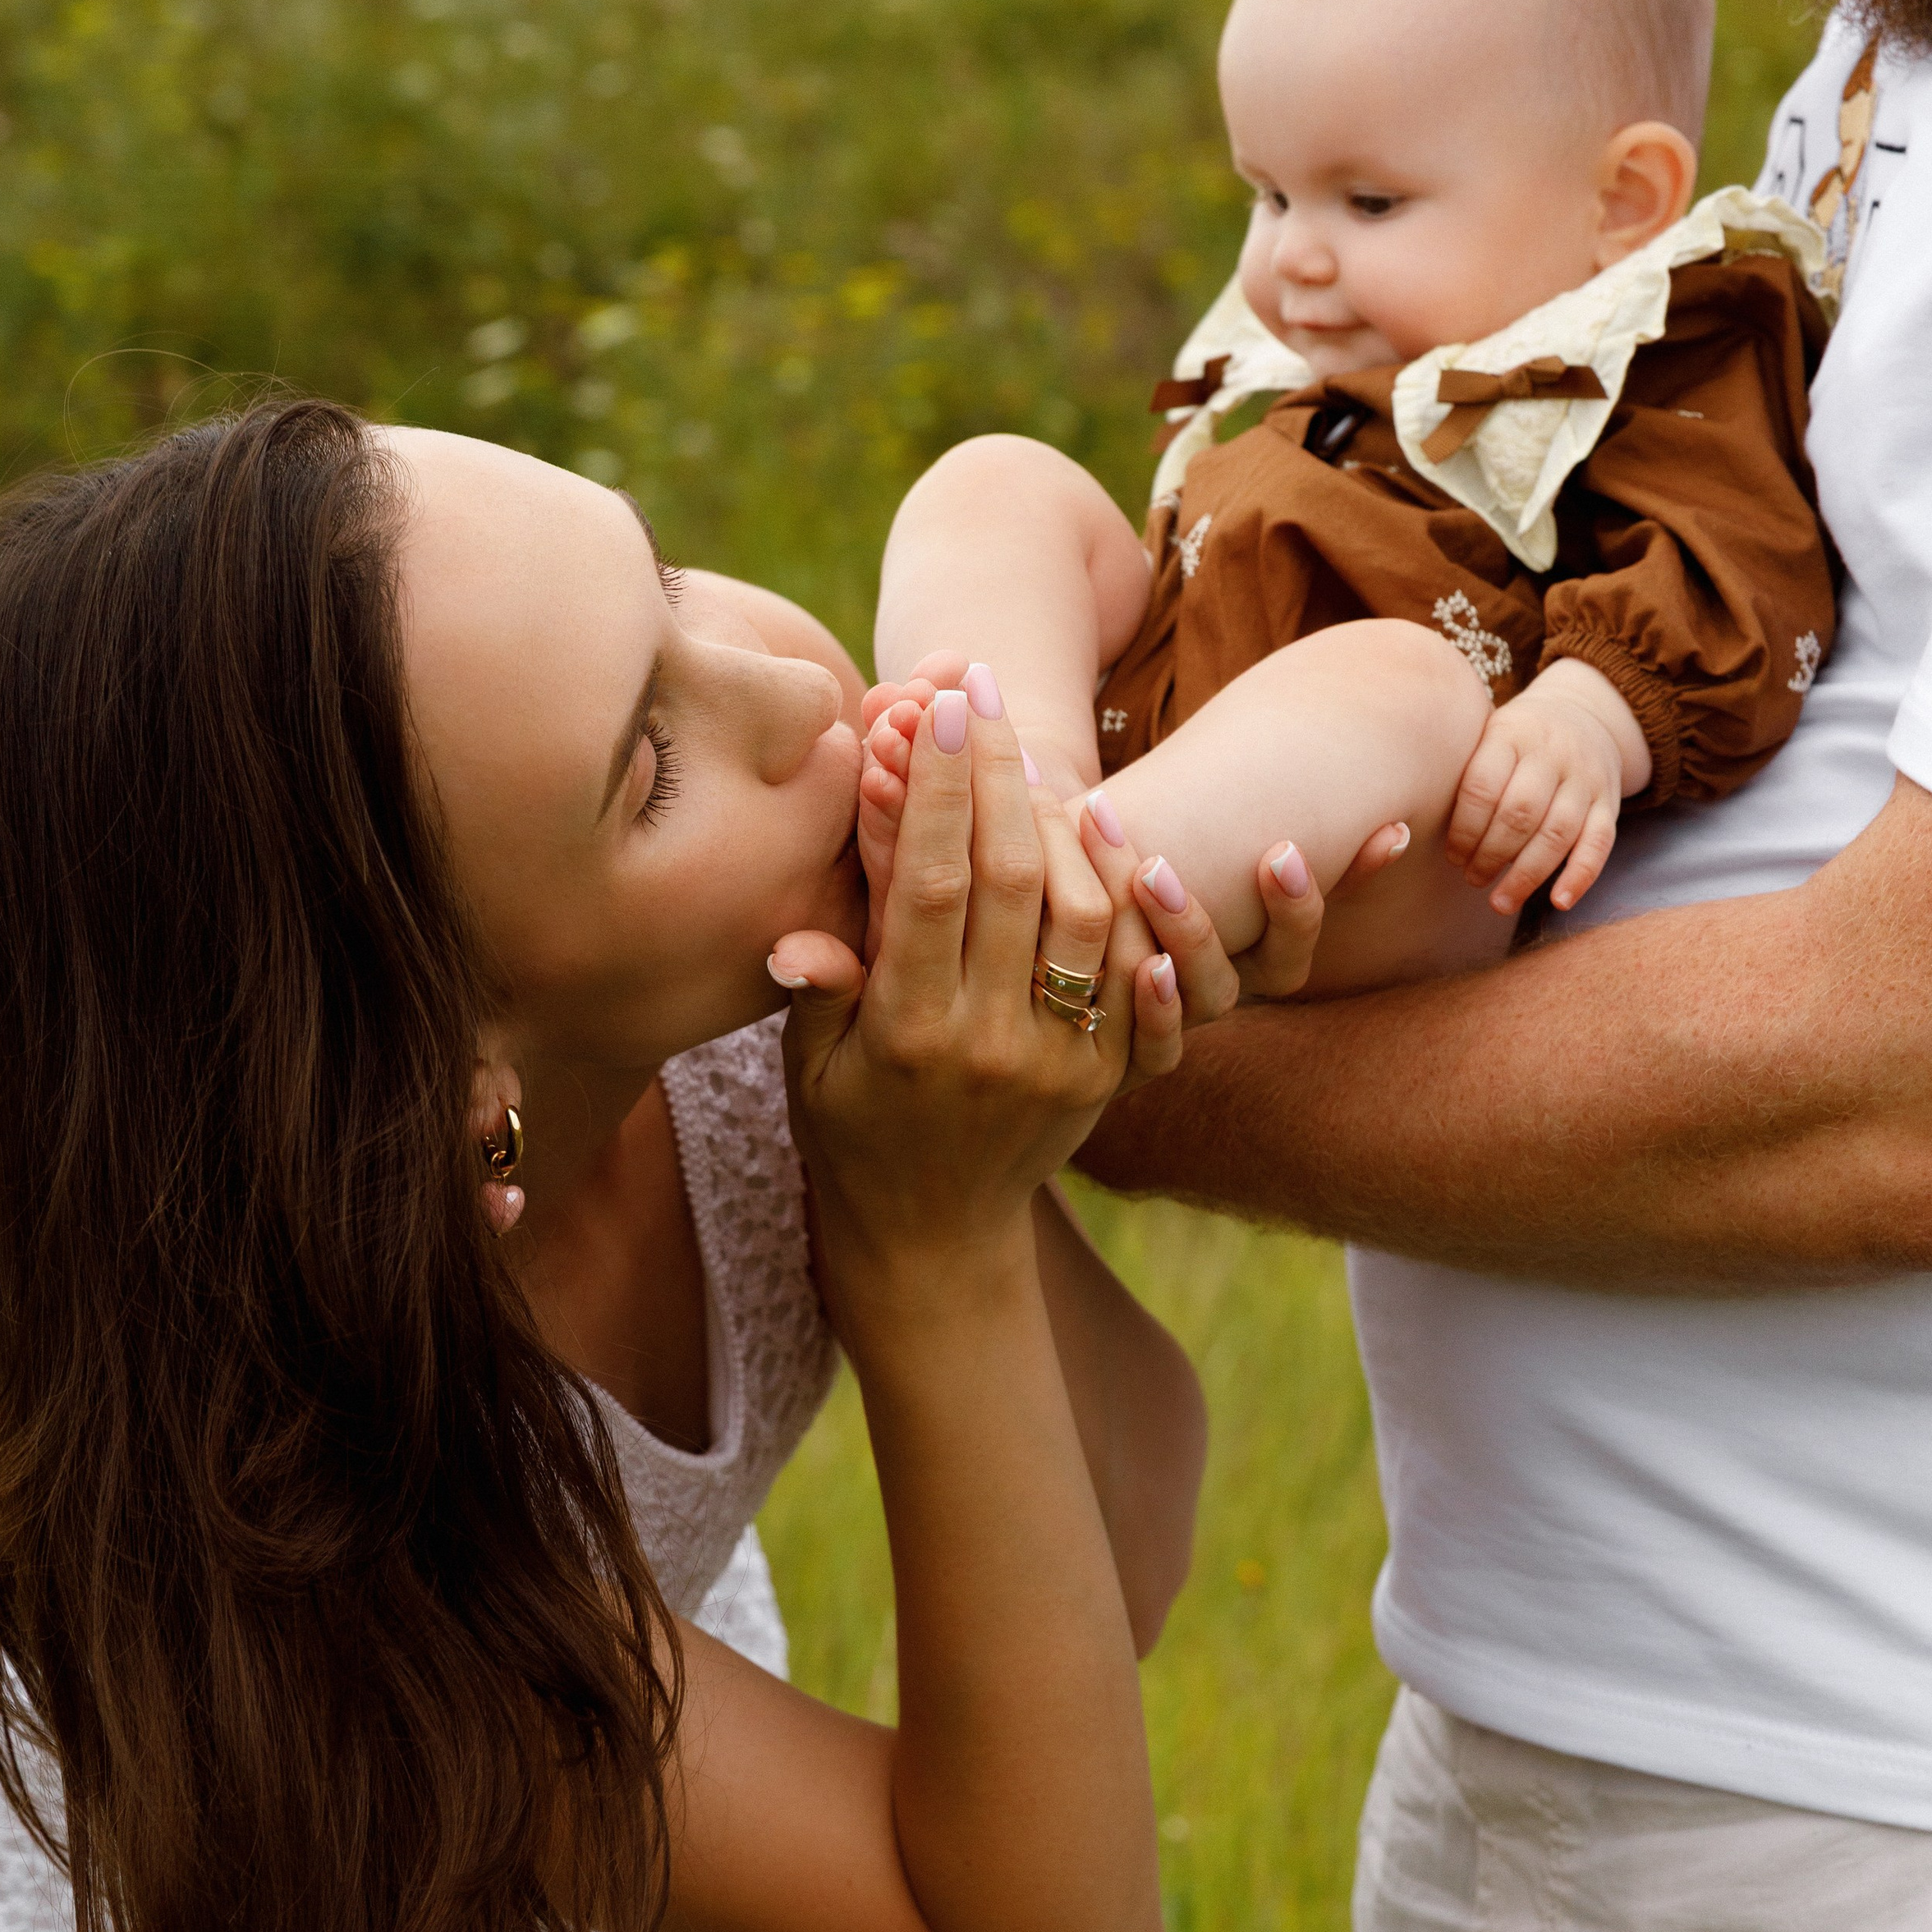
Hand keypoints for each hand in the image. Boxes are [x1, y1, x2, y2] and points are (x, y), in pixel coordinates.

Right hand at [771, 663, 1152, 1306]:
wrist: (931, 1239)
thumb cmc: (850, 1133)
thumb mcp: (808, 1069)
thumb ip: (819, 988)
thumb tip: (793, 932)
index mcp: (906, 1032)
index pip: (929, 884)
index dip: (936, 787)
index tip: (935, 705)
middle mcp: (989, 1043)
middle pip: (1011, 879)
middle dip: (998, 771)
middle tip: (985, 691)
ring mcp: (1058, 1063)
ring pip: (1088, 917)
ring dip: (1071, 827)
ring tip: (1044, 763)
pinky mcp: (1106, 1077)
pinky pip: (1138, 977)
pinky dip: (1134, 902)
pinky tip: (1110, 837)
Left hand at [1446, 658, 1650, 915]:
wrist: (1586, 715)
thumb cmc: (1517, 741)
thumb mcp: (1488, 734)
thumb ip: (1465, 771)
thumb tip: (1411, 828)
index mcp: (1512, 734)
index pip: (1483, 788)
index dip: (1464, 830)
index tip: (1452, 857)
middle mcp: (1552, 753)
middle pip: (1520, 813)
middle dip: (1492, 855)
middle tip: (1472, 878)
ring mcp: (1586, 778)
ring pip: (1558, 832)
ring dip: (1527, 875)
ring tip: (1500, 902)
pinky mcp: (1609, 801)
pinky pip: (1600, 842)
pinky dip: (1580, 875)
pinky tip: (1558, 902)